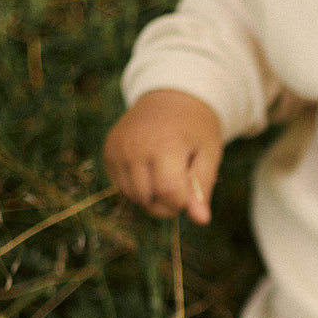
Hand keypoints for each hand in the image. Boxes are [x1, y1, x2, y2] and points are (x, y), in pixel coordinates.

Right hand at [104, 90, 222, 224]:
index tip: (191, 194)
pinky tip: (150, 169)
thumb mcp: (209, 153)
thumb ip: (202, 187)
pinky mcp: (109, 151)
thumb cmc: (195, 128)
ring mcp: (117, 148)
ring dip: (152, 197)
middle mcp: (135, 146)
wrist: (170, 97)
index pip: (168, 193)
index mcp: (165, 144)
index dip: (181, 202)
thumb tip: (201, 220)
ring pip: (133, 197)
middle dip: (167, 203)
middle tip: (180, 185)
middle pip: (148, 199)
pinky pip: (121, 187)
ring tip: (165, 175)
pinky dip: (137, 187)